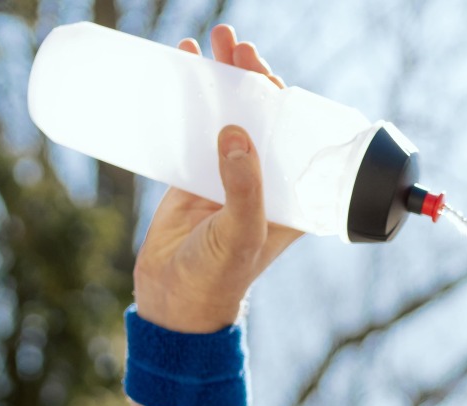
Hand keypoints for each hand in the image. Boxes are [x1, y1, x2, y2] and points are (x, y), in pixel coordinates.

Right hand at [131, 26, 302, 333]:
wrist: (175, 301)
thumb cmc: (220, 277)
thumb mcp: (242, 232)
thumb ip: (244, 187)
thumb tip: (238, 132)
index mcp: (290, 195)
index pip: (291, 134)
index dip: (280, 98)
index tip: (262, 71)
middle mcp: (263, 181)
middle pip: (260, 115)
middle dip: (248, 76)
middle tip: (232, 43)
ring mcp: (227, 176)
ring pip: (226, 114)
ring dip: (218, 78)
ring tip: (205, 43)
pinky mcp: (193, 176)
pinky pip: (193, 128)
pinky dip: (187, 98)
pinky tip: (179, 69)